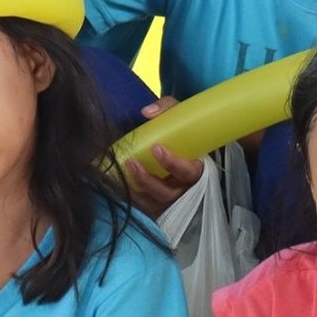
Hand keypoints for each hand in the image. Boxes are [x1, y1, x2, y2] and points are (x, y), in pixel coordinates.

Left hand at [121, 98, 205, 212]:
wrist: (184, 146)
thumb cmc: (183, 133)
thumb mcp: (180, 116)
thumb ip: (167, 109)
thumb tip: (146, 112)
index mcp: (196, 169)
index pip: (188, 172)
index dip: (172, 163)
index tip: (156, 148)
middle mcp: (185, 188)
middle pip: (169, 193)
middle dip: (148, 180)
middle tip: (132, 162)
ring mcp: (172, 200)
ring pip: (155, 203)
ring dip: (137, 190)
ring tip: (123, 172)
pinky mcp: (159, 205)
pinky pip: (145, 208)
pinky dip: (133, 199)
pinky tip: (120, 185)